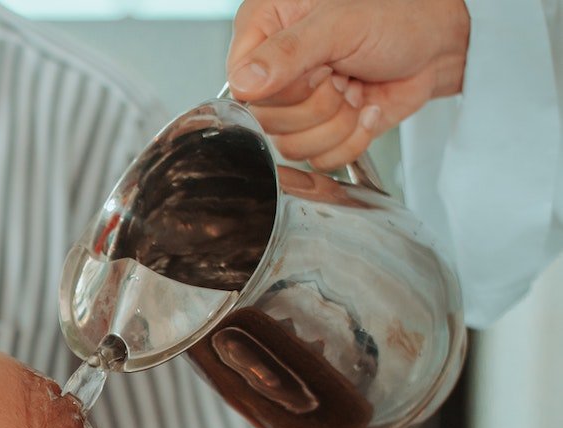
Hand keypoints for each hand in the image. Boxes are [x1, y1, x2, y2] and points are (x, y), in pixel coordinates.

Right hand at [226, 0, 470, 168]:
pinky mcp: (320, 130)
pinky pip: (319, 159)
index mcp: (263, 29)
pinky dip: (352, 140)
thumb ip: (287, 52)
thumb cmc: (398, 12)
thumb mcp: (340, 22)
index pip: (240, 85)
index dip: (282, 89)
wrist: (441, 42)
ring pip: (291, 146)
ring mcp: (296, 104)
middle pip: (267, 121)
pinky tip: (366, 108)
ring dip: (337, 124)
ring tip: (357, 90)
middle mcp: (273, 70)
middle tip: (342, 75)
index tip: (319, 67)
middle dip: (316, 106)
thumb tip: (243, 83)